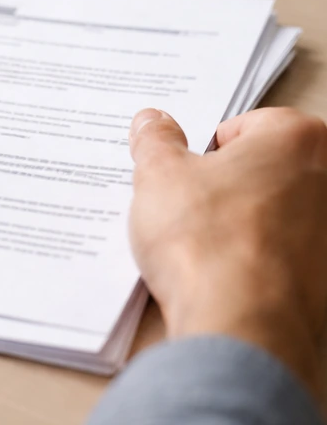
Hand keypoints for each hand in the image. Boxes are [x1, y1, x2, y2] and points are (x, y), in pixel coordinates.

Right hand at [129, 107, 326, 391]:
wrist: (241, 326)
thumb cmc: (208, 241)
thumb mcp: (158, 174)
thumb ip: (156, 139)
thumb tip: (153, 122)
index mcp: (297, 138)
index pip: (244, 126)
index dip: (205, 151)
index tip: (186, 175)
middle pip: (267, 170)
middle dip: (229, 185)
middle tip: (192, 209)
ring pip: (277, 216)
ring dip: (246, 224)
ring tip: (206, 248)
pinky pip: (286, 258)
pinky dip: (261, 263)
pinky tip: (229, 278)